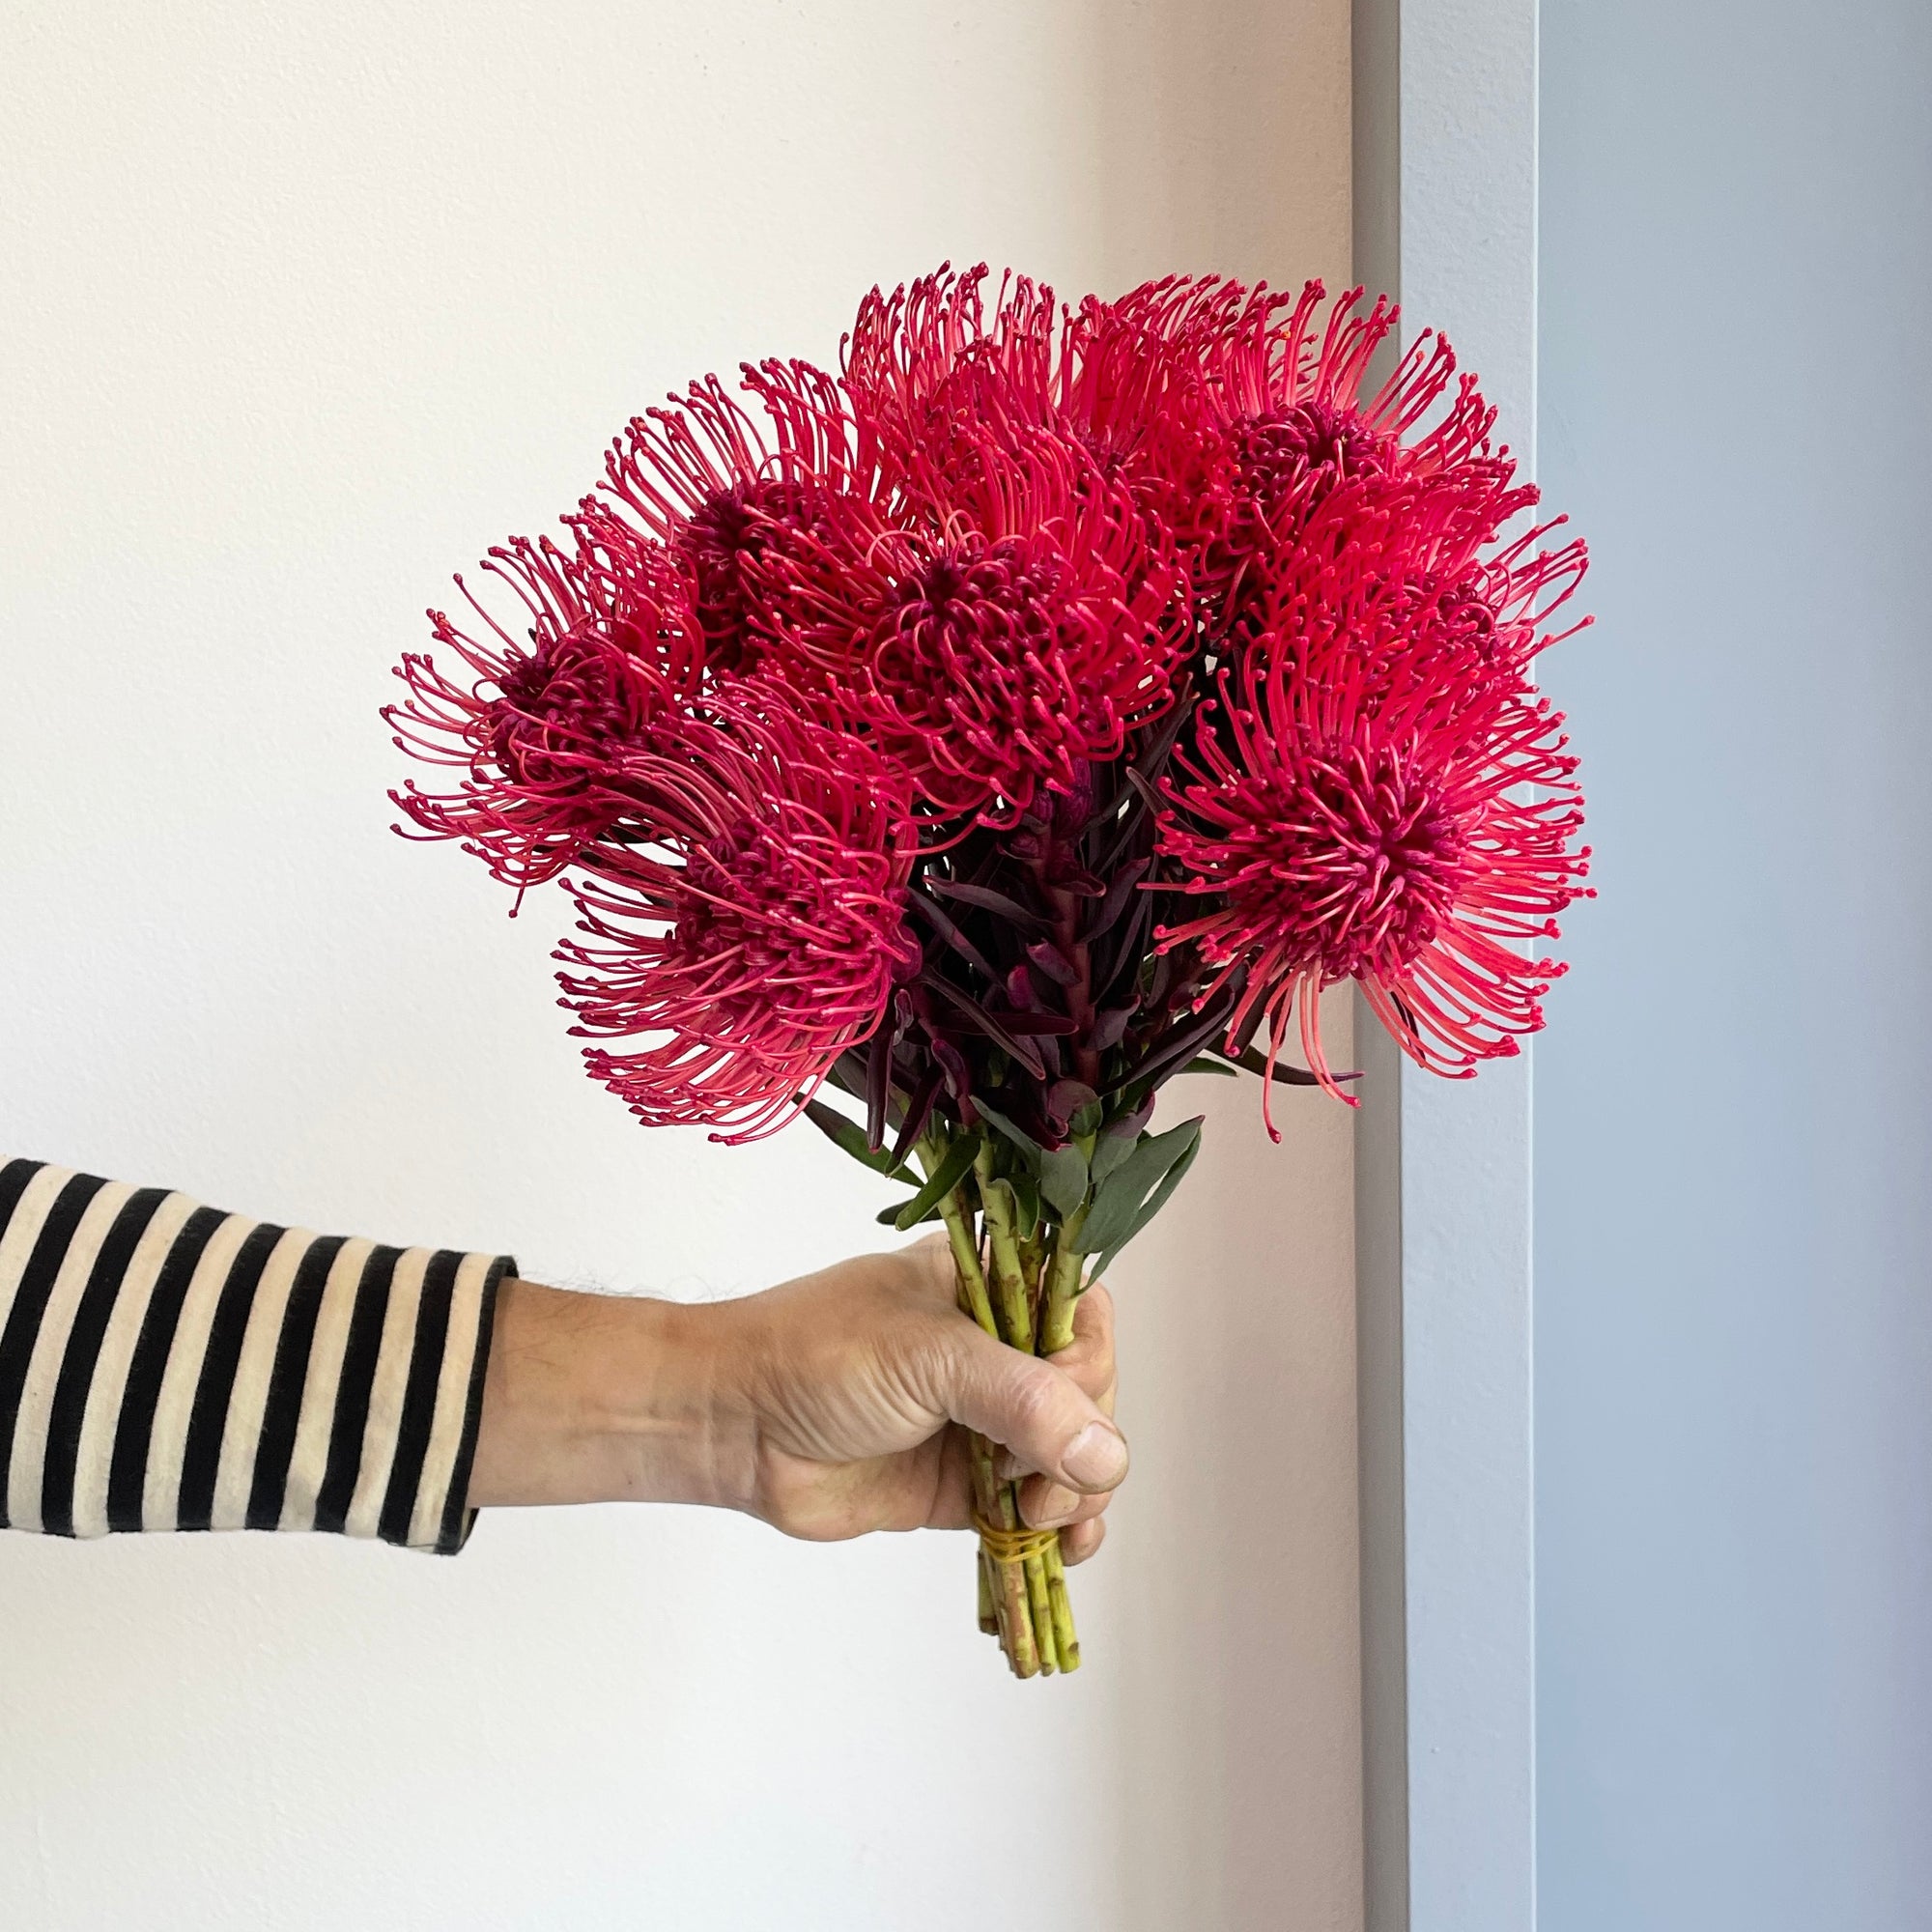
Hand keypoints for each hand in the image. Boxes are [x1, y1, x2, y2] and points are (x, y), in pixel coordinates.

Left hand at [468, 1234, 1125, 1565]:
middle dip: (1082, 1440)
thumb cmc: (817, 1356)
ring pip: (1069, 1455)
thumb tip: (1106, 1455)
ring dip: (1076, 1492)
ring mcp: (979, 1419)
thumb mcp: (928, 1358)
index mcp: (987, 1287)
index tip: (1063, 1399)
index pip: (1080, 1314)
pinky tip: (1065, 1547)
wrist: (733, 1424)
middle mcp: (992, 1349)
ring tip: (1041, 1516)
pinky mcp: (960, 1484)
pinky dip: (1060, 1529)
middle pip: (1088, 1393)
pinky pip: (1033, 1505)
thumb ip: (1022, 1401)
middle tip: (1038, 1476)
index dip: (1088, 1362)